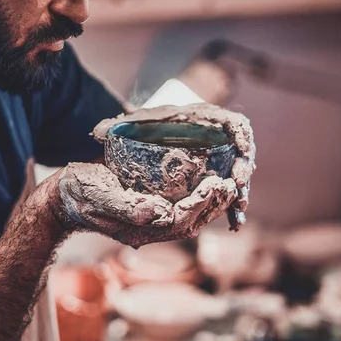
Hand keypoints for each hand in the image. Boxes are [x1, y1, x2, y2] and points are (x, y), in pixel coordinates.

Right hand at [57, 163, 237, 247]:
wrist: (62, 199)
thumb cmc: (78, 194)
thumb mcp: (99, 196)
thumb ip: (127, 207)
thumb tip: (158, 212)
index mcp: (138, 228)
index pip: (179, 221)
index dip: (201, 205)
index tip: (217, 186)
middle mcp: (147, 228)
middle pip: (189, 223)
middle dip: (212, 206)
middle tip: (231, 185)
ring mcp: (147, 221)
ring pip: (187, 217)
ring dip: (209, 204)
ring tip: (226, 186)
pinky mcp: (146, 210)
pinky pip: (178, 209)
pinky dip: (195, 199)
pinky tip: (205, 185)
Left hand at [93, 103, 255, 230]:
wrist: (149, 138)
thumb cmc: (144, 129)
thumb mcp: (132, 124)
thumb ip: (116, 126)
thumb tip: (96, 132)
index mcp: (204, 119)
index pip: (232, 121)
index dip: (241, 132)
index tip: (243, 147)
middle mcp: (218, 137)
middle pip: (241, 150)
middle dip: (244, 166)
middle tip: (238, 182)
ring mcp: (221, 157)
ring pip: (239, 174)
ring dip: (242, 189)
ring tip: (240, 207)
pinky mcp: (218, 175)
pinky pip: (229, 191)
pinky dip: (233, 205)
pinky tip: (237, 222)